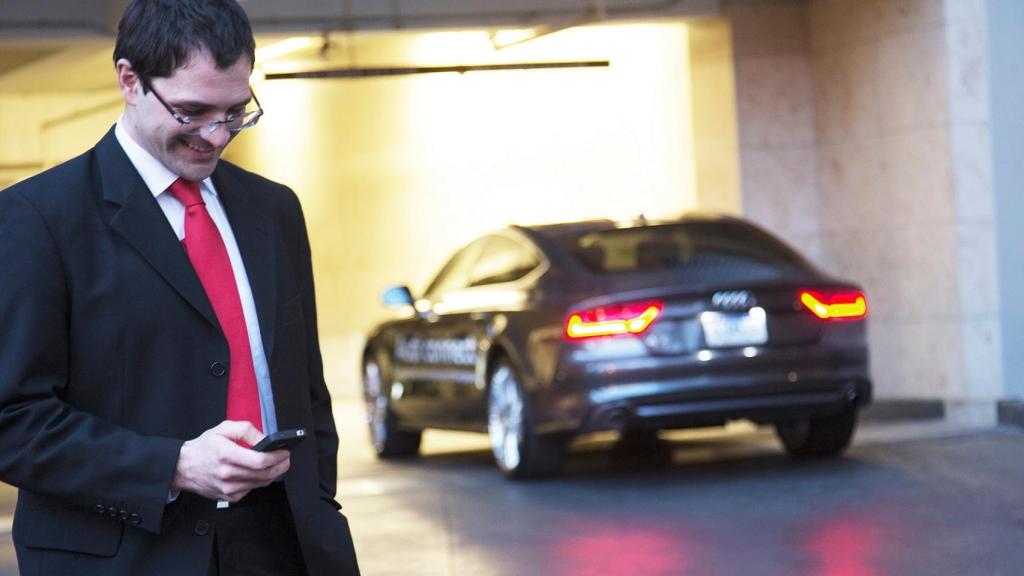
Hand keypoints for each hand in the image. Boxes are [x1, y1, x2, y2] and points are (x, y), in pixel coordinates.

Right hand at [171, 421, 290, 501]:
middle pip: (264, 474)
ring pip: (261, 483)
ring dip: (272, 473)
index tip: (285, 452)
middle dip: (281, 466)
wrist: (183, 467)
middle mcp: (227, 474)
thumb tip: (265, 438)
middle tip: (286, 458)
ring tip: (276, 463)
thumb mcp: (224, 429)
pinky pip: (252, 490)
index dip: (277, 457)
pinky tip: (257, 472)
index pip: (260, 461)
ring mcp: (228, 488)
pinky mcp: (228, 497)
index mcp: (226, 455)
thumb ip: (247, 430)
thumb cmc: (204, 447)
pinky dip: (258, 481)